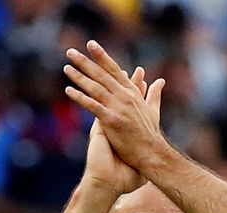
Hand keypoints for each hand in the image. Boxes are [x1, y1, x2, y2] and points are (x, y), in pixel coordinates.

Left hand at [64, 41, 165, 171]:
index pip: (114, 70)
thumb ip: (154, 94)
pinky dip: (80, 97)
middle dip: (85, 62)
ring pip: (95, 87)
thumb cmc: (151, 134)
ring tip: (66, 68)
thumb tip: (160, 81)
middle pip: (102, 75)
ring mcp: (118, 107)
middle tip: (70, 52)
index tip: (91, 45)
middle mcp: (124, 96)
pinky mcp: (112, 120)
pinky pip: (92, 105)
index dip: (102, 57)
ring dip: (79, 77)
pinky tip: (68, 91)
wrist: (151, 153)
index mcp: (132, 93)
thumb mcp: (153, 110)